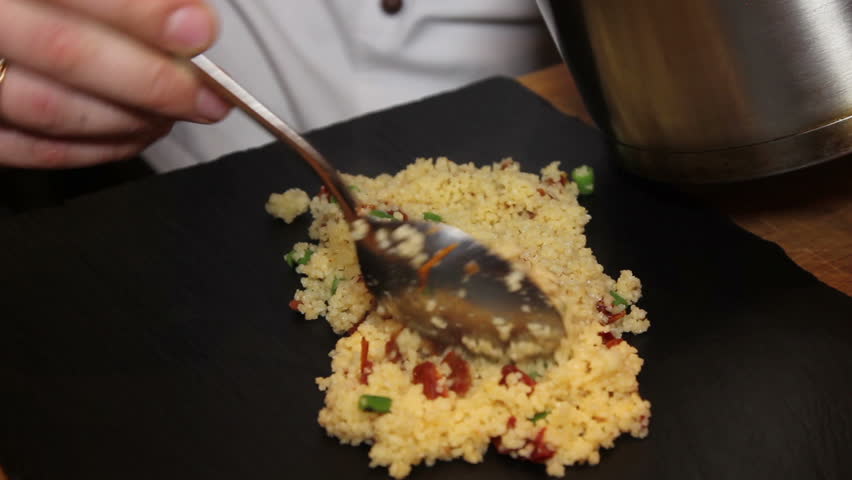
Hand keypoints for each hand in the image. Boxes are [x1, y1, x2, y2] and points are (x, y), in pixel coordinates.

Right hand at [0, 0, 230, 167]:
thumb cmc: (29, 4)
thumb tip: (183, 20)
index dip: (143, 13)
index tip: (198, 29)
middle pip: (67, 53)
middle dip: (153, 78)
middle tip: (207, 92)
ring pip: (50, 109)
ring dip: (131, 118)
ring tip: (179, 113)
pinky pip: (28, 149)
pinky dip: (92, 148)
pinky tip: (136, 135)